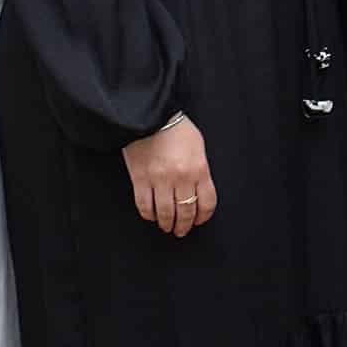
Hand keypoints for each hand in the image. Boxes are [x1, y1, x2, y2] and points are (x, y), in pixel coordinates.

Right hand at [122, 114, 214, 237]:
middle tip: (181, 230)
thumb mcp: (198, 146)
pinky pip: (145, 206)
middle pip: (186, 212)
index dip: (203, 217)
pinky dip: (149, 215)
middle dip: (185, 225)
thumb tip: (199, 191)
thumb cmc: (175, 128)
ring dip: (167, 224)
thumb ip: (200, 169)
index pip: (206, 203)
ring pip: (165, 213)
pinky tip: (152, 215)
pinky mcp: (140, 179)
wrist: (149, 116)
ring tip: (167, 226)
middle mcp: (181, 177)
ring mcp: (159, 180)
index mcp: (199, 168)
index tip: (199, 221)